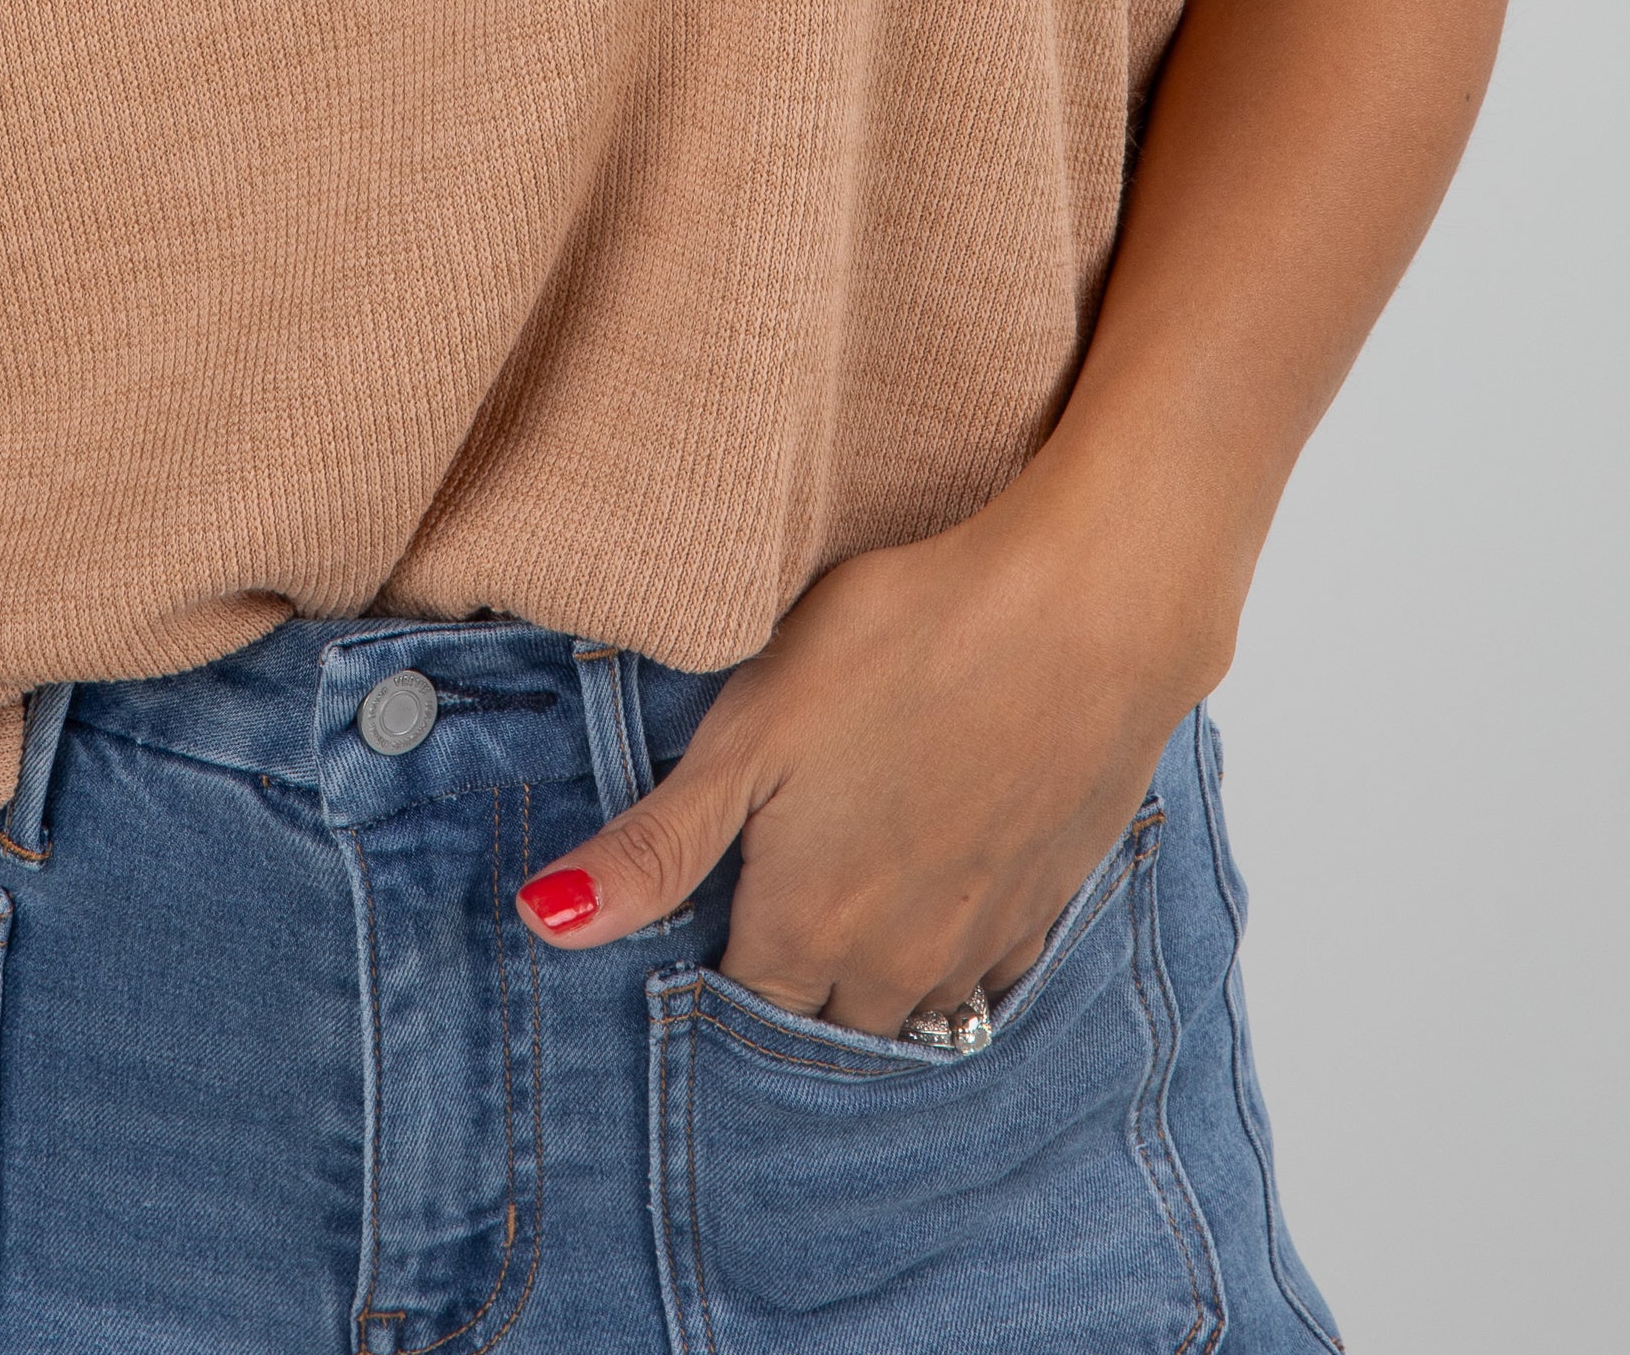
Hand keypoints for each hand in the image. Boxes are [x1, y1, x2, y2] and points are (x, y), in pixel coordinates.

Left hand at [513, 477, 1230, 1032]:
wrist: (1087, 610)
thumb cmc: (905, 644)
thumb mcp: (750, 730)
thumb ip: (655, 845)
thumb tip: (541, 924)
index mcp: (808, 931)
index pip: (737, 1008)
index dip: (707, 970)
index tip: (695, 924)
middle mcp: (897, 964)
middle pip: (821, 1019)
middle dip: (787, 987)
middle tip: (764, 908)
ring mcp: (983, 940)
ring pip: (908, 1006)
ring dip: (869, 983)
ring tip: (842, 908)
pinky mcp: (1049, 901)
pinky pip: (986, 972)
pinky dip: (953, 956)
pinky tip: (936, 890)